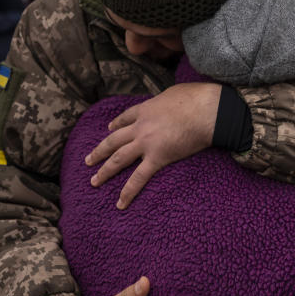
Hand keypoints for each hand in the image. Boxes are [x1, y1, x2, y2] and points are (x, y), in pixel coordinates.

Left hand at [85, 82, 220, 208]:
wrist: (206, 110)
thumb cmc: (196, 97)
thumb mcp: (174, 92)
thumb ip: (166, 99)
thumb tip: (171, 100)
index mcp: (145, 109)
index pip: (125, 118)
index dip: (116, 125)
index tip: (109, 129)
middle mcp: (140, 127)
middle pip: (114, 140)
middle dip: (99, 151)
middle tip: (88, 160)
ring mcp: (146, 143)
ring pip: (118, 158)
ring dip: (104, 171)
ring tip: (94, 181)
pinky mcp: (158, 158)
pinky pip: (139, 178)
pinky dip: (128, 191)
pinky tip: (120, 203)